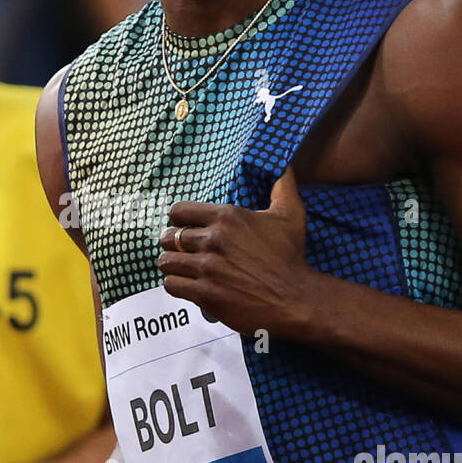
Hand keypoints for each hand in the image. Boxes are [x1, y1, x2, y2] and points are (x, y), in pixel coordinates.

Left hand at [157, 166, 312, 336]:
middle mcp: (213, 240)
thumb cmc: (292, 256)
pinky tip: (185, 283)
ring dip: (171, 264)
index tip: (182, 226)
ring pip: (166, 261)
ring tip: (179, 266)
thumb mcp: (290, 214)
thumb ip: (282, 185)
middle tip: (180, 249)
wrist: (295, 299)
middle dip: (171, 243)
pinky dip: (175, 284)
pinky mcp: (204, 294)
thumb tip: (284, 163)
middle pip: (169, 237)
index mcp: (227, 217)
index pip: (179, 211)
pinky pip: (172, 284)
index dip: (177, 218)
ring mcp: (207, 268)